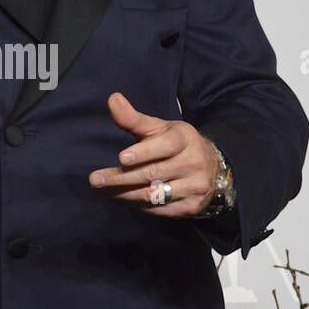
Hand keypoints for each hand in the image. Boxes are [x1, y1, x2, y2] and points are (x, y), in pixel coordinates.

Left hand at [88, 92, 219, 216]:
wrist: (212, 167)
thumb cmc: (175, 142)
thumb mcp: (158, 127)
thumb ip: (133, 118)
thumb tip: (113, 99)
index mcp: (184, 139)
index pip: (165, 146)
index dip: (143, 152)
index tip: (121, 158)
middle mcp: (193, 163)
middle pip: (153, 173)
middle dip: (121, 178)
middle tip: (95, 179)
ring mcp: (195, 187)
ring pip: (154, 194)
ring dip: (124, 194)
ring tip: (101, 190)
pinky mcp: (192, 207)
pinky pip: (160, 209)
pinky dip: (137, 205)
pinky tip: (120, 199)